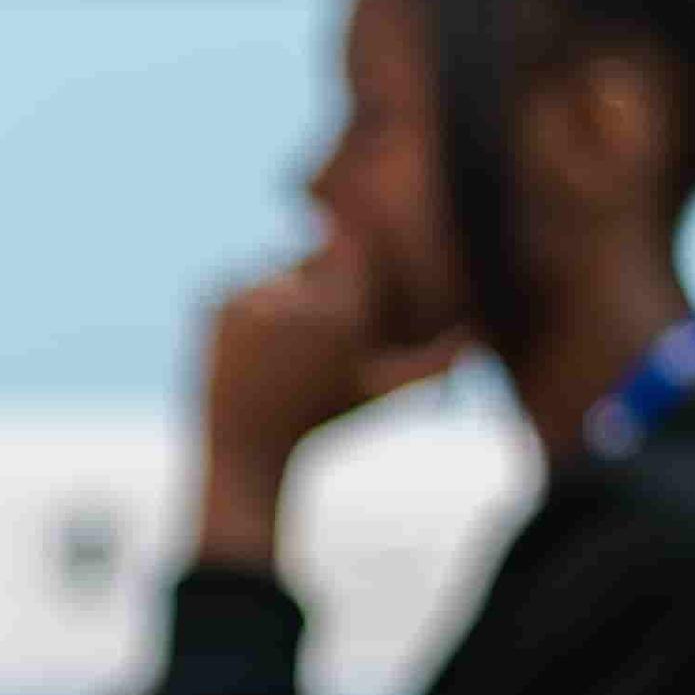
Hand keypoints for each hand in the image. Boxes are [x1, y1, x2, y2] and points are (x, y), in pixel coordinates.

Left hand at [197, 241, 464, 565]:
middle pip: (310, 260)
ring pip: (274, 274)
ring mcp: (249, 298)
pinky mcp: (216, 301)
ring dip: (280, 297)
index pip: (350, 245)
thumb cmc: (322, 419)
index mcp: (339, 312)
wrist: (247, 448)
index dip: (349, 259)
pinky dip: (248, 307)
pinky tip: (255, 350)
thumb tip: (479, 337)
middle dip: (314, 286)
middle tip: (309, 334)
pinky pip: (241, 285)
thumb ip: (433, 363)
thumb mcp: (381, 392)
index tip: (348, 275)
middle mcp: (293, 298)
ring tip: (281, 350)